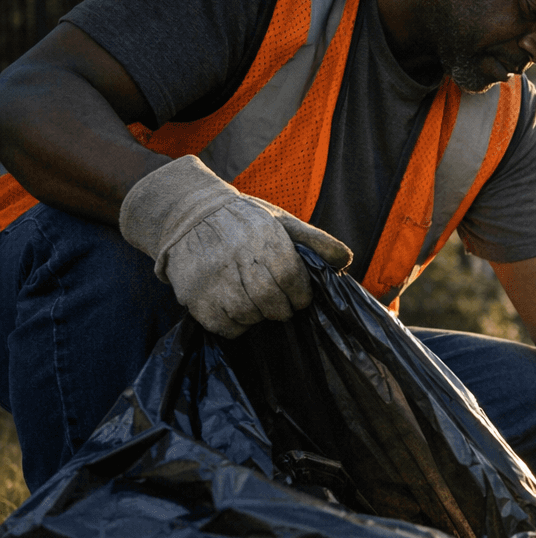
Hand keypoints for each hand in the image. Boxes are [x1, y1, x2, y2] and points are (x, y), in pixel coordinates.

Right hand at [120, 156, 351, 337]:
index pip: (290, 279)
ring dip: (258, 316)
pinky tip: (236, 310)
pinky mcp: (194, 294)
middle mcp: (237, 257)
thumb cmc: (244, 220)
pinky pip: (223, 325)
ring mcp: (212, 277)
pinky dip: (235, 325)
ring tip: (256, 303)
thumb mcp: (281, 221)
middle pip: (270, 301)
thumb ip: (315, 240)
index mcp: (263, 238)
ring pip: (247, 315)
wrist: (187, 212)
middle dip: (281, 309)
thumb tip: (345, 261)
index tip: (299, 297)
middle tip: (279, 306)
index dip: (300, 295)